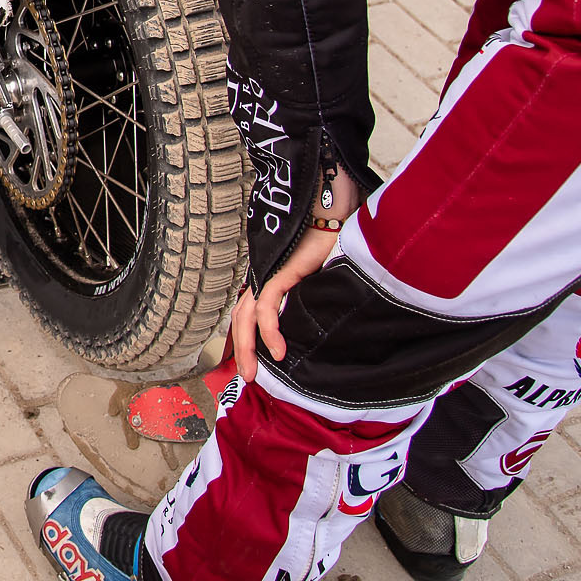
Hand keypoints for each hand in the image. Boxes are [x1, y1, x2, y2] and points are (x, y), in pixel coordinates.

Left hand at [229, 165, 360, 381]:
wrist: (337, 203)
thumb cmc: (337, 234)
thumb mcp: (329, 276)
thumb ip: (323, 297)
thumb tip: (338, 326)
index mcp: (276, 276)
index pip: (255, 311)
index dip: (250, 338)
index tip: (258, 364)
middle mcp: (268, 275)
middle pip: (244, 317)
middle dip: (242, 350)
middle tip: (249, 378)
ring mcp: (271, 272)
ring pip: (247, 316)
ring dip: (247, 348)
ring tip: (255, 374)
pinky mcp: (281, 270)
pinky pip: (268, 306)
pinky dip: (269, 331)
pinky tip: (279, 351)